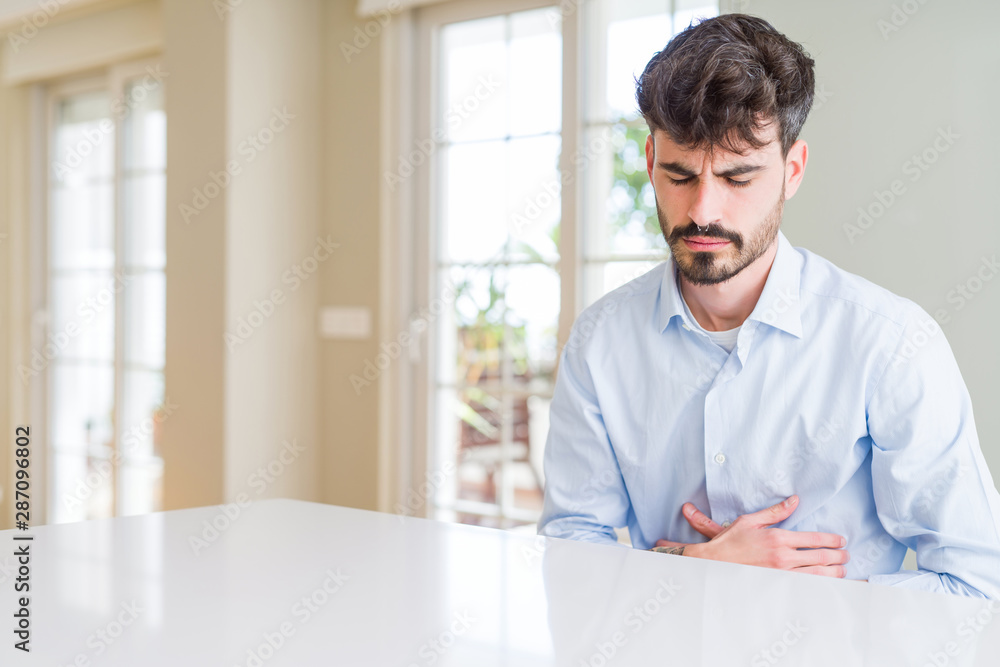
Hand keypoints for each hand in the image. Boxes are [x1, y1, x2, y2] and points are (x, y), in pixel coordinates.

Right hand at [655, 495, 849, 577]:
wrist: (713, 564)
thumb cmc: (730, 542)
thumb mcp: (750, 521)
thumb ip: (775, 512)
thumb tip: (794, 500)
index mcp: (778, 538)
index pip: (814, 540)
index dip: (832, 541)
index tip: (841, 541)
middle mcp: (782, 558)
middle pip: (822, 559)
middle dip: (839, 557)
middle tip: (846, 556)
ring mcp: (781, 575)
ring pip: (818, 576)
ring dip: (835, 573)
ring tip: (842, 570)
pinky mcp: (778, 586)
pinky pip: (806, 586)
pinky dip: (821, 585)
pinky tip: (827, 584)